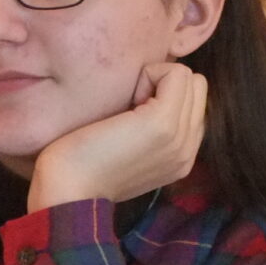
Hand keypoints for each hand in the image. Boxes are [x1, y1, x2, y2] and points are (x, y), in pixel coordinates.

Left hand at [26, 61, 207, 211]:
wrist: (68, 191)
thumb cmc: (82, 167)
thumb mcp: (127, 151)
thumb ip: (150, 132)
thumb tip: (150, 97)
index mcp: (182, 157)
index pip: (195, 105)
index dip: (163, 96)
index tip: (130, 116)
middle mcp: (188, 149)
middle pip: (197, 88)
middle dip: (163, 86)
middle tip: (129, 109)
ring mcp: (179, 136)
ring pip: (189, 78)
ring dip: (155, 81)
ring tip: (127, 109)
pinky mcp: (164, 122)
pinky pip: (176, 73)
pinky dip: (149, 74)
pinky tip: (126, 102)